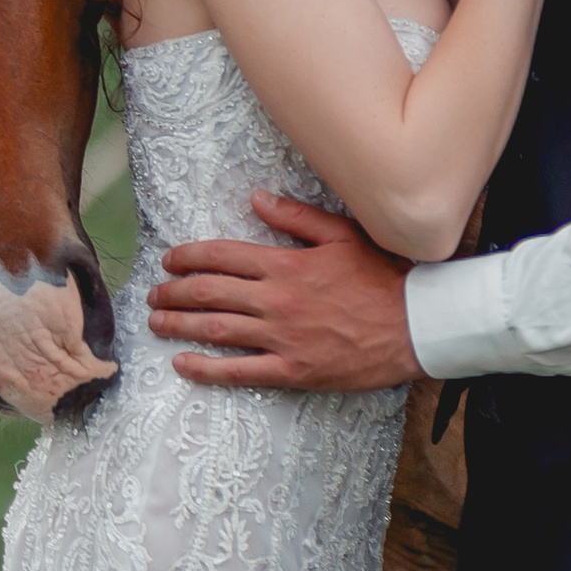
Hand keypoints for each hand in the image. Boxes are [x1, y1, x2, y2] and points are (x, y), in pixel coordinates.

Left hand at [148, 193, 418, 388]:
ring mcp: (282, 338)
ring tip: (156, 322)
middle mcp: (276, 300)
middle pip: (208, 292)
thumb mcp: (343, 234)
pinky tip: (182, 363)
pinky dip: (206, 368)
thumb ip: (296, 217)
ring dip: (178, 324)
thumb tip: (256, 199)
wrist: (417, 325)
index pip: (221, 256)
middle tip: (153, 293)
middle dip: (172, 291)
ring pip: (215, 329)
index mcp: (286, 264)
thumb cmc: (384, 277)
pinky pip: (239, 371)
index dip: (187, 257)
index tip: (169, 260)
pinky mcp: (293, 370)